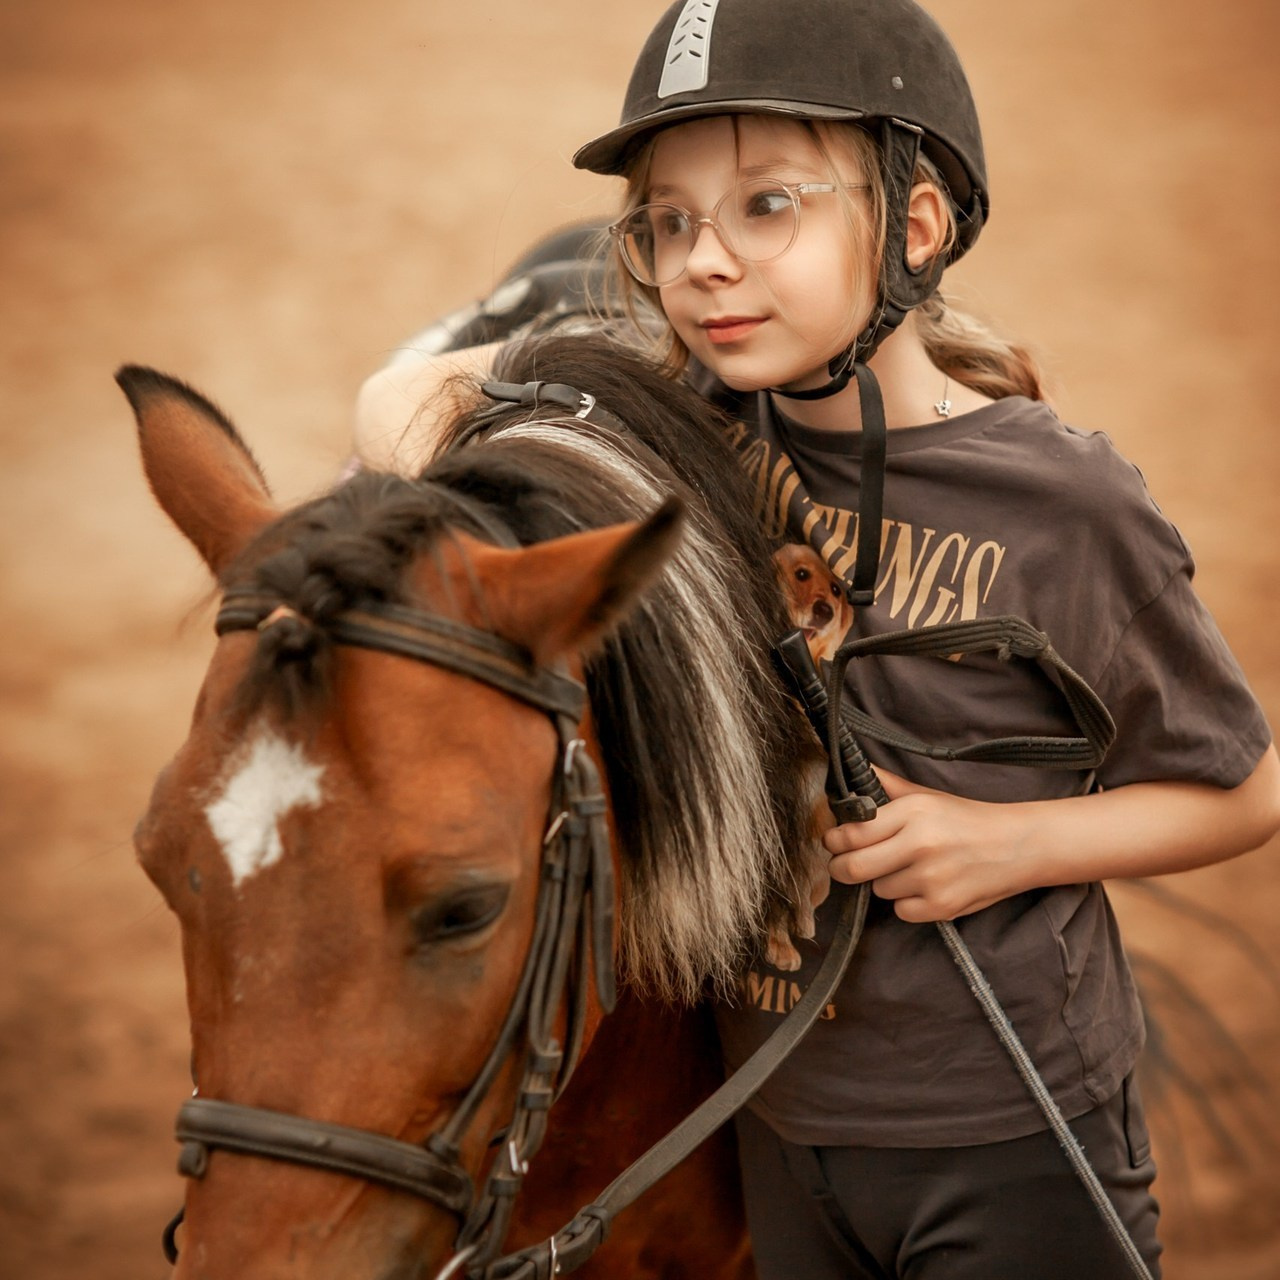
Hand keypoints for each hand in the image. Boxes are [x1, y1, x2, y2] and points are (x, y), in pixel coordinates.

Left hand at [823, 770, 1032, 922]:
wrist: (1019, 845)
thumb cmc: (968, 819)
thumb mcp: (927, 796)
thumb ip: (887, 786)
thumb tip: (855, 768)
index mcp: (913, 812)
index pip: (852, 833)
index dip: (834, 841)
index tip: (833, 842)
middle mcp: (920, 844)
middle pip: (854, 867)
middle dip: (841, 868)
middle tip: (844, 865)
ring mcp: (931, 878)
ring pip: (878, 889)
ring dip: (885, 882)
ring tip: (910, 868)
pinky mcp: (942, 906)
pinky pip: (901, 911)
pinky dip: (907, 903)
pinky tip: (926, 886)